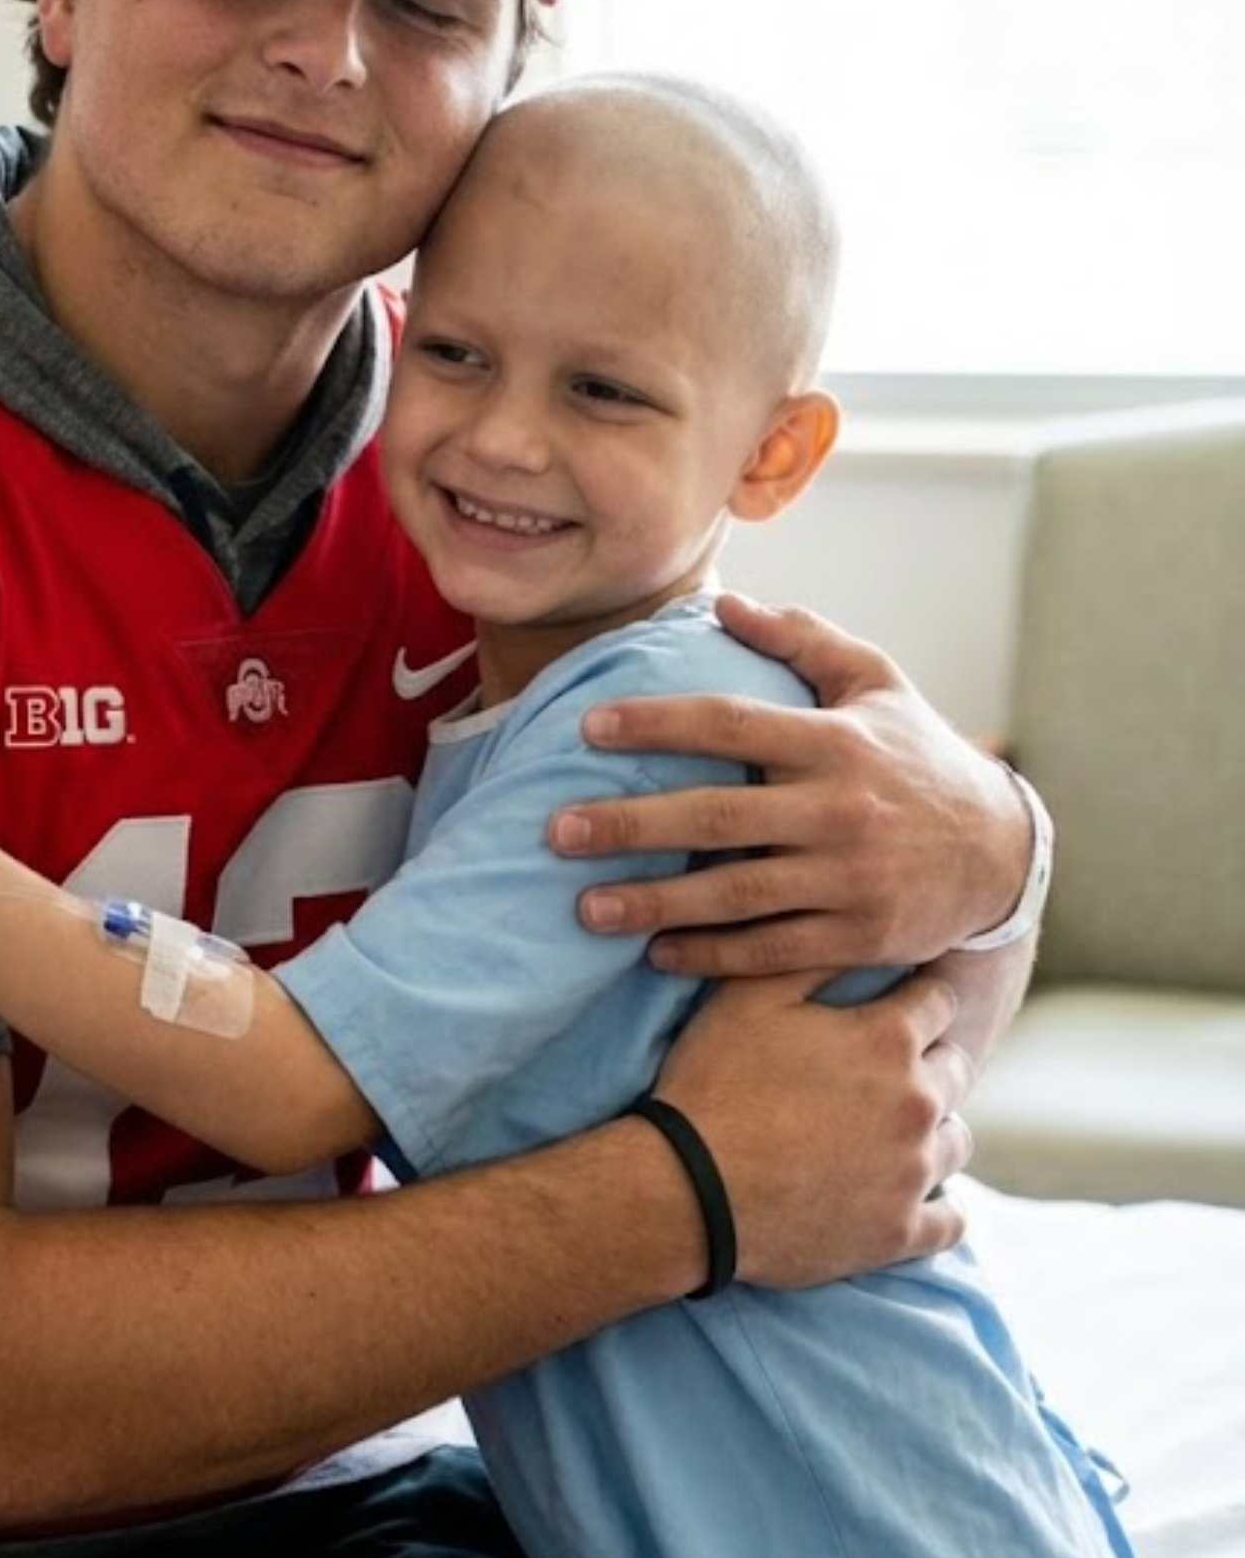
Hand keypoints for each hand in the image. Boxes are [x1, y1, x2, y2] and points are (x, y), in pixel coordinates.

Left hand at [551, 593, 1030, 975]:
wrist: (1003, 851)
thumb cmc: (917, 755)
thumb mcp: (875, 681)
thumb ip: (800, 639)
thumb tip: (723, 602)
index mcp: (834, 741)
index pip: (729, 724)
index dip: (656, 724)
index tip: (588, 728)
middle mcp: (839, 810)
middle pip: (715, 816)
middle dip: (629, 824)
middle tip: (555, 830)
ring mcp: (849, 880)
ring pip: (734, 894)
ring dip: (654, 903)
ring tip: (584, 908)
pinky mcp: (858, 936)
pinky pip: (771, 950)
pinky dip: (710, 955)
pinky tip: (654, 953)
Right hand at [652, 967, 975, 1287]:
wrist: (690, 1187)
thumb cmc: (714, 1082)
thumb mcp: (746, 999)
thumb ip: (805, 958)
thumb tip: (843, 932)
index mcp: (887, 1040)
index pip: (939, 998)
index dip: (917, 994)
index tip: (898, 999)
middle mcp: (917, 1103)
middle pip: (957, 1068)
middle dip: (928, 1060)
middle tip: (882, 1067)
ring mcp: (914, 1173)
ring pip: (957, 1140)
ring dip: (931, 1129)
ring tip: (888, 1129)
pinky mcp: (901, 1232)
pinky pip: (950, 1218)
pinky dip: (933, 1203)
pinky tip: (903, 1191)